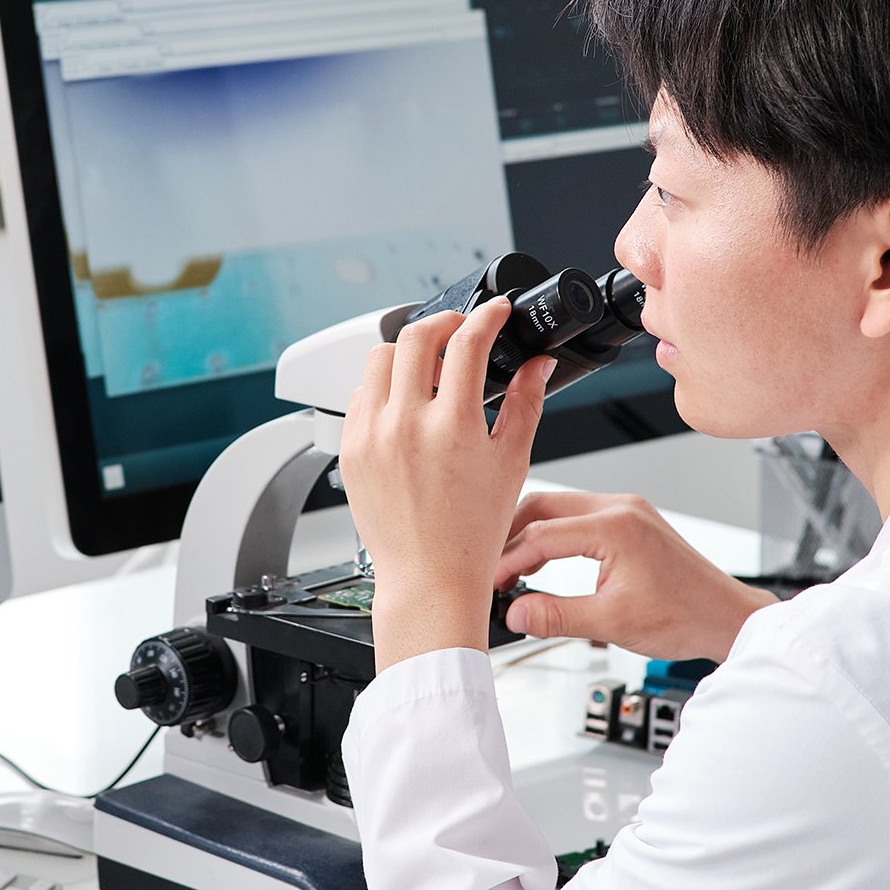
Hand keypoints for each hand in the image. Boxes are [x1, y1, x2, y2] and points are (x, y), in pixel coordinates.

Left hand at [341, 298, 551, 671]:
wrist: (429, 577)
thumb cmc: (472, 532)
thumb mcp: (511, 463)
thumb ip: (526, 403)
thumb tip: (538, 364)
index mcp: (451, 427)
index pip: (467, 342)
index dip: (486, 316)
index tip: (495, 312)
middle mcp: (405, 425)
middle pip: (415, 336)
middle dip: (443, 322)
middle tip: (460, 330)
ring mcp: (371, 436)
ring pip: (379, 359)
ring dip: (407, 352)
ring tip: (430, 369)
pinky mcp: (350, 449)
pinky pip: (360, 395)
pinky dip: (384, 387)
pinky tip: (405, 405)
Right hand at [491, 491, 773, 663]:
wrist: (725, 617)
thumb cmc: (685, 617)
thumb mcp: (611, 623)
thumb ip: (556, 616)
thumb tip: (515, 614)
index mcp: (616, 526)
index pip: (542, 535)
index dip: (509, 561)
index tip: (493, 585)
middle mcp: (622, 508)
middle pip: (545, 506)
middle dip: (513, 536)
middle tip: (494, 569)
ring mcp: (628, 511)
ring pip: (562, 509)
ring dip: (534, 535)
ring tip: (515, 569)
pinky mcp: (632, 520)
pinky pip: (581, 518)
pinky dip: (557, 536)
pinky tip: (546, 561)